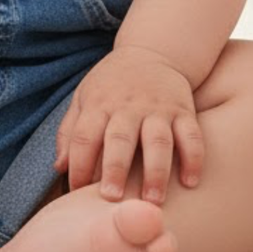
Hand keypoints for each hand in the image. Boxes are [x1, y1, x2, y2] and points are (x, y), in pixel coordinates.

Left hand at [54, 44, 202, 203]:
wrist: (152, 51)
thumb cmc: (112, 84)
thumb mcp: (84, 97)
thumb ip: (70, 132)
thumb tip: (59, 168)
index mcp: (99, 104)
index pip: (84, 136)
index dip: (79, 164)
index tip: (78, 192)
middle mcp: (128, 106)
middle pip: (120, 139)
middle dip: (115, 169)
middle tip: (113, 199)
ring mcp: (158, 108)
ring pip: (158, 140)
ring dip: (156, 171)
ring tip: (153, 200)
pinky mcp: (183, 110)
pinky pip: (191, 135)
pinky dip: (193, 158)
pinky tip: (190, 181)